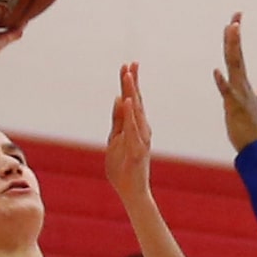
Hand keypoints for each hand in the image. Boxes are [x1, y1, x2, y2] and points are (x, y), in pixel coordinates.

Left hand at [104, 63, 151, 205]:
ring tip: (128, 76)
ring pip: (136, 112)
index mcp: (134, 127)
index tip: (127, 65)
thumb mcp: (114, 139)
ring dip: (132, 93)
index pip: (132, 101)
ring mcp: (141, 140)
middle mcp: (141, 131)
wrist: (131, 192)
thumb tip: (117, 98)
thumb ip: (117, 120)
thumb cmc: (123, 168)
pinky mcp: (138, 151)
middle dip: (132, 83)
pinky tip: (126, 101)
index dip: (130, 83)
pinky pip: (133, 129)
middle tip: (130, 63)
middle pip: (136, 102)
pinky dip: (130, 115)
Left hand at [214, 14, 256, 152]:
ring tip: (231, 30)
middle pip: (236, 56)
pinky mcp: (235, 107)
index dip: (235, 38)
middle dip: (235, 36)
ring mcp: (239, 95)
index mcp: (243, 85)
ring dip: (232, 48)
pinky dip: (222, 82)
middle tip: (235, 17)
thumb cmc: (252, 130)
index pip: (238, 56)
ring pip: (234, 67)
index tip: (235, 20)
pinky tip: (216, 71)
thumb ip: (256, 97)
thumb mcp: (252, 109)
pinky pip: (227, 93)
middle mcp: (242, 86)